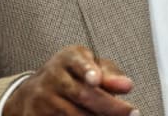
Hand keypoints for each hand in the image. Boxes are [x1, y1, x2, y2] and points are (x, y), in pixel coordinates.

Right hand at [4, 45, 138, 115]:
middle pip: (82, 94)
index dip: (87, 70)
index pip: (77, 62)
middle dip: (110, 106)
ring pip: (73, 114)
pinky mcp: (37, 115)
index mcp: (68, 58)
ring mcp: (43, 98)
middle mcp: (53, 76)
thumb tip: (127, 85)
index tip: (96, 79)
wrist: (35, 91)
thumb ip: (110, 74)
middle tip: (132, 112)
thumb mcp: (90, 66)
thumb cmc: (72, 75)